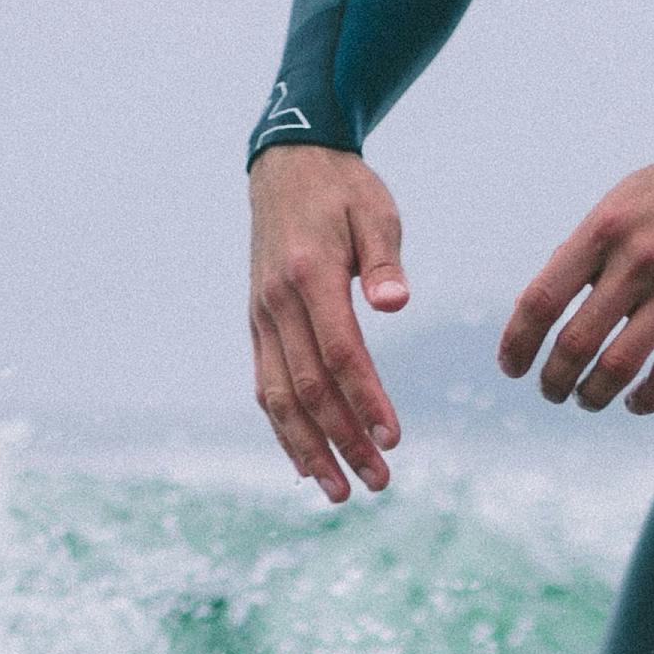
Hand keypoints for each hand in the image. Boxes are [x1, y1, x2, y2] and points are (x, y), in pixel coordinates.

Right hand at [248, 145, 408, 500]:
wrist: (286, 163)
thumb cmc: (342, 188)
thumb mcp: (374, 211)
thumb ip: (384, 261)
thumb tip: (396, 303)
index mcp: (309, 275)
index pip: (340, 353)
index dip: (366, 400)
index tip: (394, 440)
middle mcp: (277, 303)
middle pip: (309, 388)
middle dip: (343, 441)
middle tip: (378, 482)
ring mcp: (261, 317)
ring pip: (280, 397)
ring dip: (310, 450)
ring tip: (342, 491)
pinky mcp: (257, 324)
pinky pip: (266, 386)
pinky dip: (284, 429)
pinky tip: (307, 463)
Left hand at [502, 109, 653, 416]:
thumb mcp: (626, 199)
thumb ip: (588, 250)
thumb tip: (544, 306)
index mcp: (606, 227)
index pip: (542, 299)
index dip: (518, 342)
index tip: (512, 366)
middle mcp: (638, 258)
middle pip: (575, 343)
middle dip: (554, 380)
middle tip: (552, 391)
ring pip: (618, 367)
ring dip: (593, 395)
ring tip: (588, 400)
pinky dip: (644, 400)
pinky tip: (634, 401)